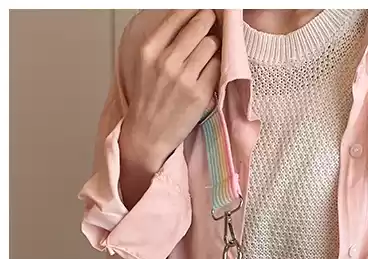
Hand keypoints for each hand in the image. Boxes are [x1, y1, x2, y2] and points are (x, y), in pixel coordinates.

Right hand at [120, 10, 220, 204]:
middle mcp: (166, 60)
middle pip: (200, 26)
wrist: (148, 133)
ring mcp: (184, 78)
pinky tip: (210, 70)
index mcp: (149, 49)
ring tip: (209, 52)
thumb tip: (185, 18)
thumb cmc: (148, 98)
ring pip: (211, 45)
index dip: (195, 10)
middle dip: (209, 21)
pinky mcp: (199, 94)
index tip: (203, 9)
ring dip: (214, 46)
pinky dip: (217, 67)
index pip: (178, 15)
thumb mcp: (145, 62)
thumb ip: (163, 40)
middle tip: (213, 21)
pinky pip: (217, 68)